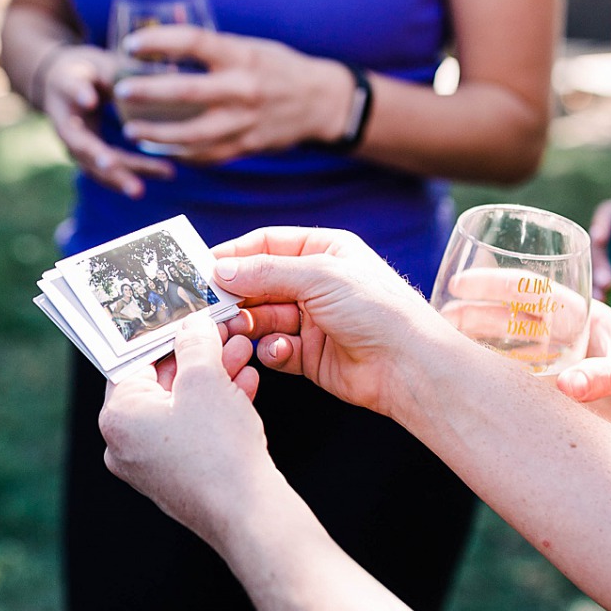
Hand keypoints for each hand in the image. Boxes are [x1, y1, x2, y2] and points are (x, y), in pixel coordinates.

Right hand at [37, 43, 173, 197]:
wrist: (59, 88)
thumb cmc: (87, 70)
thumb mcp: (102, 63)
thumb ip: (128, 69)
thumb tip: (172, 71)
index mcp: (64, 88)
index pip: (71, 90)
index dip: (79, 94)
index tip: (89, 99)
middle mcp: (65, 122)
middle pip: (82, 145)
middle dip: (103, 160)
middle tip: (116, 168)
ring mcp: (74, 145)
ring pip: (95, 167)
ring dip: (121, 177)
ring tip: (144, 187)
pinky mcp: (85, 157)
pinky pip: (106, 172)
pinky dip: (130, 176)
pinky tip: (164, 173)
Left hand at [100, 316, 286, 551]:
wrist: (247, 514)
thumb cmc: (218, 450)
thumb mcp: (206, 379)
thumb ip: (195, 344)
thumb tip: (191, 327)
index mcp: (117, 416)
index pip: (133, 361)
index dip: (164, 334)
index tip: (185, 318)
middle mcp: (125, 443)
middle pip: (160, 384)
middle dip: (197, 355)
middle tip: (222, 333)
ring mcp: (150, 464)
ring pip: (182, 407)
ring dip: (213, 378)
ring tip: (241, 354)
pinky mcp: (177, 477)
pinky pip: (193, 431)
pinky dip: (215, 408)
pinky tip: (244, 386)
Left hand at [114, 24, 351, 163]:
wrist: (321, 102)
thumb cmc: (279, 67)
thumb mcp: (250, 47)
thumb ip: (213, 46)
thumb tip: (169, 25)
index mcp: (240, 56)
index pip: (192, 42)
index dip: (158, 42)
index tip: (131, 45)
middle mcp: (241, 89)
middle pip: (184, 91)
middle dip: (147, 92)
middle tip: (121, 91)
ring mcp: (243, 121)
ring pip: (190, 134)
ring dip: (156, 134)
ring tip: (131, 130)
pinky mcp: (245, 145)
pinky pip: (206, 154)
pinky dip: (180, 153)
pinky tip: (160, 149)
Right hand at [209, 226, 456, 418]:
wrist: (408, 366)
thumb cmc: (377, 310)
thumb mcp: (319, 277)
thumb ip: (266, 272)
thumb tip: (221, 268)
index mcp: (324, 251)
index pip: (266, 245)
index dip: (234, 255)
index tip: (201, 268)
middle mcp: (316, 283)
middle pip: (258, 283)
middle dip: (234, 295)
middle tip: (206, 306)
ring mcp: (312, 320)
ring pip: (261, 318)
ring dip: (246, 325)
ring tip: (235, 332)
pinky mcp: (309, 355)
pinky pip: (274, 348)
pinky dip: (271, 350)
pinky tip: (282, 351)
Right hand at [591, 194, 610, 294]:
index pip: (610, 213)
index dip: (603, 223)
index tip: (601, 237)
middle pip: (600, 245)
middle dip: (599, 263)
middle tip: (607, 284)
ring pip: (599, 267)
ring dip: (597, 283)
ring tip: (604, 301)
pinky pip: (607, 284)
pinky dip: (606, 296)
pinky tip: (606, 309)